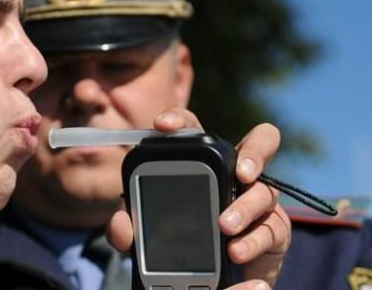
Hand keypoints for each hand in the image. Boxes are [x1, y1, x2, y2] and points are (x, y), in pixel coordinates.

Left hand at [106, 109, 290, 289]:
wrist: (213, 278)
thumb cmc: (182, 242)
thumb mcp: (149, 235)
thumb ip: (131, 228)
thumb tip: (121, 226)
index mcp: (203, 162)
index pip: (195, 129)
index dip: (180, 120)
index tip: (162, 125)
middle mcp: (236, 173)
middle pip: (261, 141)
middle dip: (254, 152)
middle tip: (240, 172)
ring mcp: (258, 199)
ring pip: (265, 190)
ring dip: (245, 208)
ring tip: (225, 226)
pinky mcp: (274, 229)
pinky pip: (272, 228)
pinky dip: (253, 241)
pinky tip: (235, 250)